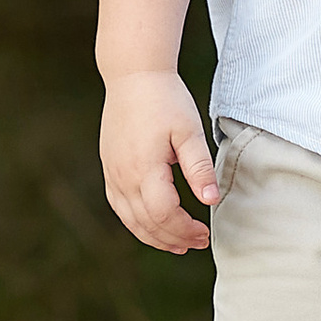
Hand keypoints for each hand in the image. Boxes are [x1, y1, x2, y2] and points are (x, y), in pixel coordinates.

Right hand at [99, 69, 219, 252]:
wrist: (133, 76)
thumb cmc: (165, 99)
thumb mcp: (189, 130)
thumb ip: (199, 168)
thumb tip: (211, 200)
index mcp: (145, 168)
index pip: (163, 215)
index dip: (185, 230)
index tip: (205, 232)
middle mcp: (124, 176)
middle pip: (146, 224)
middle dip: (173, 238)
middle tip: (198, 242)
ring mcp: (113, 173)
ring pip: (130, 220)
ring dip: (154, 237)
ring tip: (178, 244)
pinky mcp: (109, 168)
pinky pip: (120, 207)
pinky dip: (137, 223)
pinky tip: (152, 225)